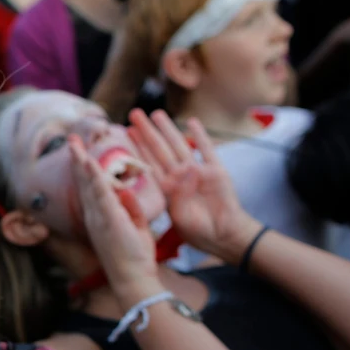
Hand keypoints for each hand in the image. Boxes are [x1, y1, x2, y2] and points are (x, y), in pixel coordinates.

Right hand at [68, 133, 161, 299]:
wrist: (133, 280)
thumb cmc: (135, 257)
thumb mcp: (135, 227)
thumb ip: (131, 209)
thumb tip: (125, 191)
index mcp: (101, 217)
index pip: (91, 189)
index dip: (85, 170)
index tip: (81, 153)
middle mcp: (94, 216)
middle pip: (83, 183)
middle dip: (77, 160)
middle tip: (71, 141)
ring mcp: (98, 218)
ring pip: (88, 184)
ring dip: (80, 162)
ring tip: (74, 144)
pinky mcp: (107, 220)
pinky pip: (99, 193)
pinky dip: (93, 176)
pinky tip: (87, 162)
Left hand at [127, 110, 260, 262]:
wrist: (224, 236)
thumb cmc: (198, 231)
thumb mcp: (176, 218)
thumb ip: (169, 200)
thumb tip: (162, 182)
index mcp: (167, 187)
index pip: (148, 163)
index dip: (137, 147)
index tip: (125, 132)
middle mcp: (180, 176)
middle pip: (160, 149)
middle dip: (147, 132)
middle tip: (134, 113)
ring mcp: (197, 171)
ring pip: (179, 145)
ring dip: (168, 129)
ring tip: (156, 113)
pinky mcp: (216, 171)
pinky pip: (207, 150)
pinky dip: (200, 136)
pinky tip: (192, 122)